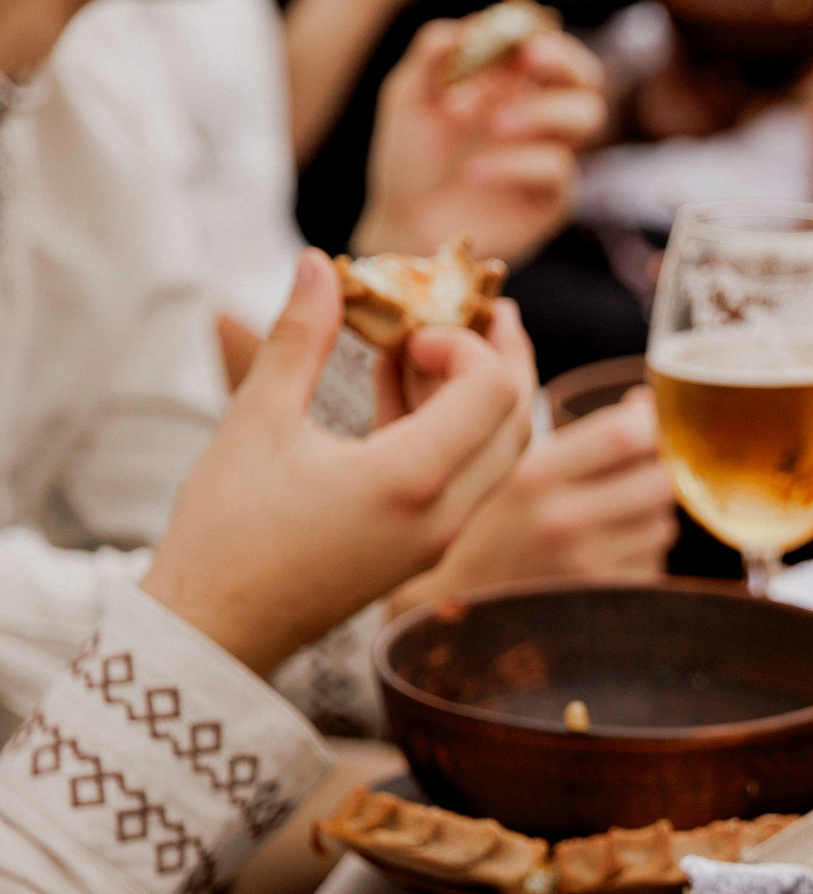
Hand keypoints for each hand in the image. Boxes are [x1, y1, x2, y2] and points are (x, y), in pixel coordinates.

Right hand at [143, 251, 528, 675]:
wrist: (214, 630)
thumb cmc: (226, 530)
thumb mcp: (256, 420)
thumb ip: (298, 338)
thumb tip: (320, 263)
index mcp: (411, 480)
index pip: (492, 392)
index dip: (467, 344)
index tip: (414, 326)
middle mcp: (444, 515)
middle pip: (516, 424)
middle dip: (503, 360)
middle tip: (481, 310)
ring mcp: (440, 540)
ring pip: (497, 457)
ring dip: (479, 397)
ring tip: (435, 341)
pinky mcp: (424, 551)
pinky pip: (464, 482)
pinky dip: (451, 433)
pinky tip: (401, 387)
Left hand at [353, 22, 606, 267]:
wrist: (405, 222)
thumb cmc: (410, 158)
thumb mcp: (408, 98)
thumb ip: (432, 55)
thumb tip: (470, 24)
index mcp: (512, 84)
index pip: (547, 47)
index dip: (538, 36)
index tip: (516, 36)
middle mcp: (541, 115)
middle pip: (586, 77)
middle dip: (564, 62)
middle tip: (529, 58)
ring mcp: (551, 155)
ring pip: (586, 117)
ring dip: (542, 110)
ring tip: (493, 124)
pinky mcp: (553, 198)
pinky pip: (556, 169)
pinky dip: (514, 164)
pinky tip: (473, 171)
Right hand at [387, 392, 678, 613]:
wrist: (463, 608)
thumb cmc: (496, 531)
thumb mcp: (523, 474)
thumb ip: (585, 438)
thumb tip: (648, 404)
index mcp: (534, 478)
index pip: (624, 436)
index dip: (654, 425)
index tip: (655, 425)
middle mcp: (563, 521)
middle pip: (661, 480)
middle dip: (660, 474)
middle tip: (639, 477)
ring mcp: (587, 566)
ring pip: (663, 525)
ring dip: (650, 520)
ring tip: (608, 526)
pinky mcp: (605, 601)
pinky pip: (654, 565)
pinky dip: (640, 558)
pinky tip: (602, 560)